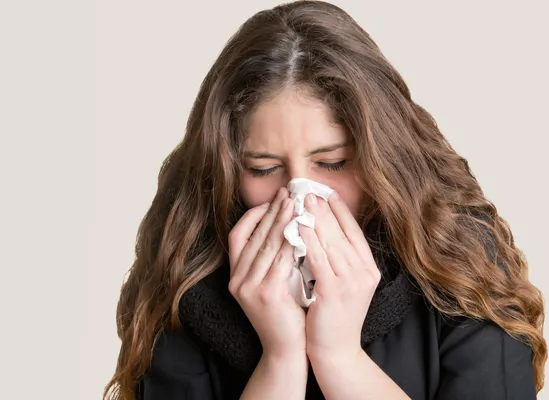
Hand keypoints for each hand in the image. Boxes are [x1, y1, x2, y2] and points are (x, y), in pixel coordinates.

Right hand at [228, 187, 306, 359]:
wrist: (286, 349)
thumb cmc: (284, 314)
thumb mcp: (271, 283)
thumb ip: (270, 259)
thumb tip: (284, 223)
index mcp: (235, 275)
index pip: (237, 235)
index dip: (254, 214)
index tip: (273, 199)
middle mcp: (237, 280)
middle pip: (253, 235)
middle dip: (271, 211)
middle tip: (288, 192)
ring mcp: (249, 288)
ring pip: (266, 244)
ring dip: (282, 221)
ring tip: (296, 204)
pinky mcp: (266, 295)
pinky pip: (280, 261)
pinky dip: (291, 242)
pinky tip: (302, 229)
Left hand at [299, 191, 380, 362]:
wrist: (336, 351)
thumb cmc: (335, 317)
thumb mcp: (346, 285)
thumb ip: (341, 261)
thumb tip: (326, 231)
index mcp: (369, 270)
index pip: (355, 233)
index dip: (341, 212)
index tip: (328, 194)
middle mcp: (365, 273)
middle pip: (343, 233)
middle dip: (325, 209)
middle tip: (310, 190)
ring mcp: (352, 282)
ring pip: (331, 242)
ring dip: (316, 218)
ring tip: (302, 200)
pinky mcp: (335, 291)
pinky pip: (319, 258)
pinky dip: (309, 240)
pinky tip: (299, 226)